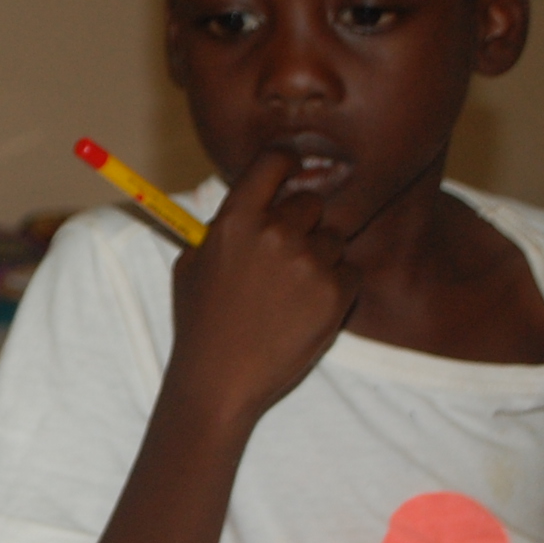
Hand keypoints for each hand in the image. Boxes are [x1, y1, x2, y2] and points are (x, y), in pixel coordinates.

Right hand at [165, 148, 357, 427]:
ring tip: (291, 292)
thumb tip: (249, 197)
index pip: (275, 161)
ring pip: (333, 239)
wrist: (219, 381)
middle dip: (302, 224)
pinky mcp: (335, 293)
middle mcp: (275, 233)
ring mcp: (309, 263)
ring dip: (320, 258)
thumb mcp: (192, 264)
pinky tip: (306, 310)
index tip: (293, 170)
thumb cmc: (200, 323)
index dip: (287, 162)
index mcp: (237, 219)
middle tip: (284, 257)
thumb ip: (222, 225)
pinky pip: (350, 272)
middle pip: (311, 202)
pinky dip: (335, 288)